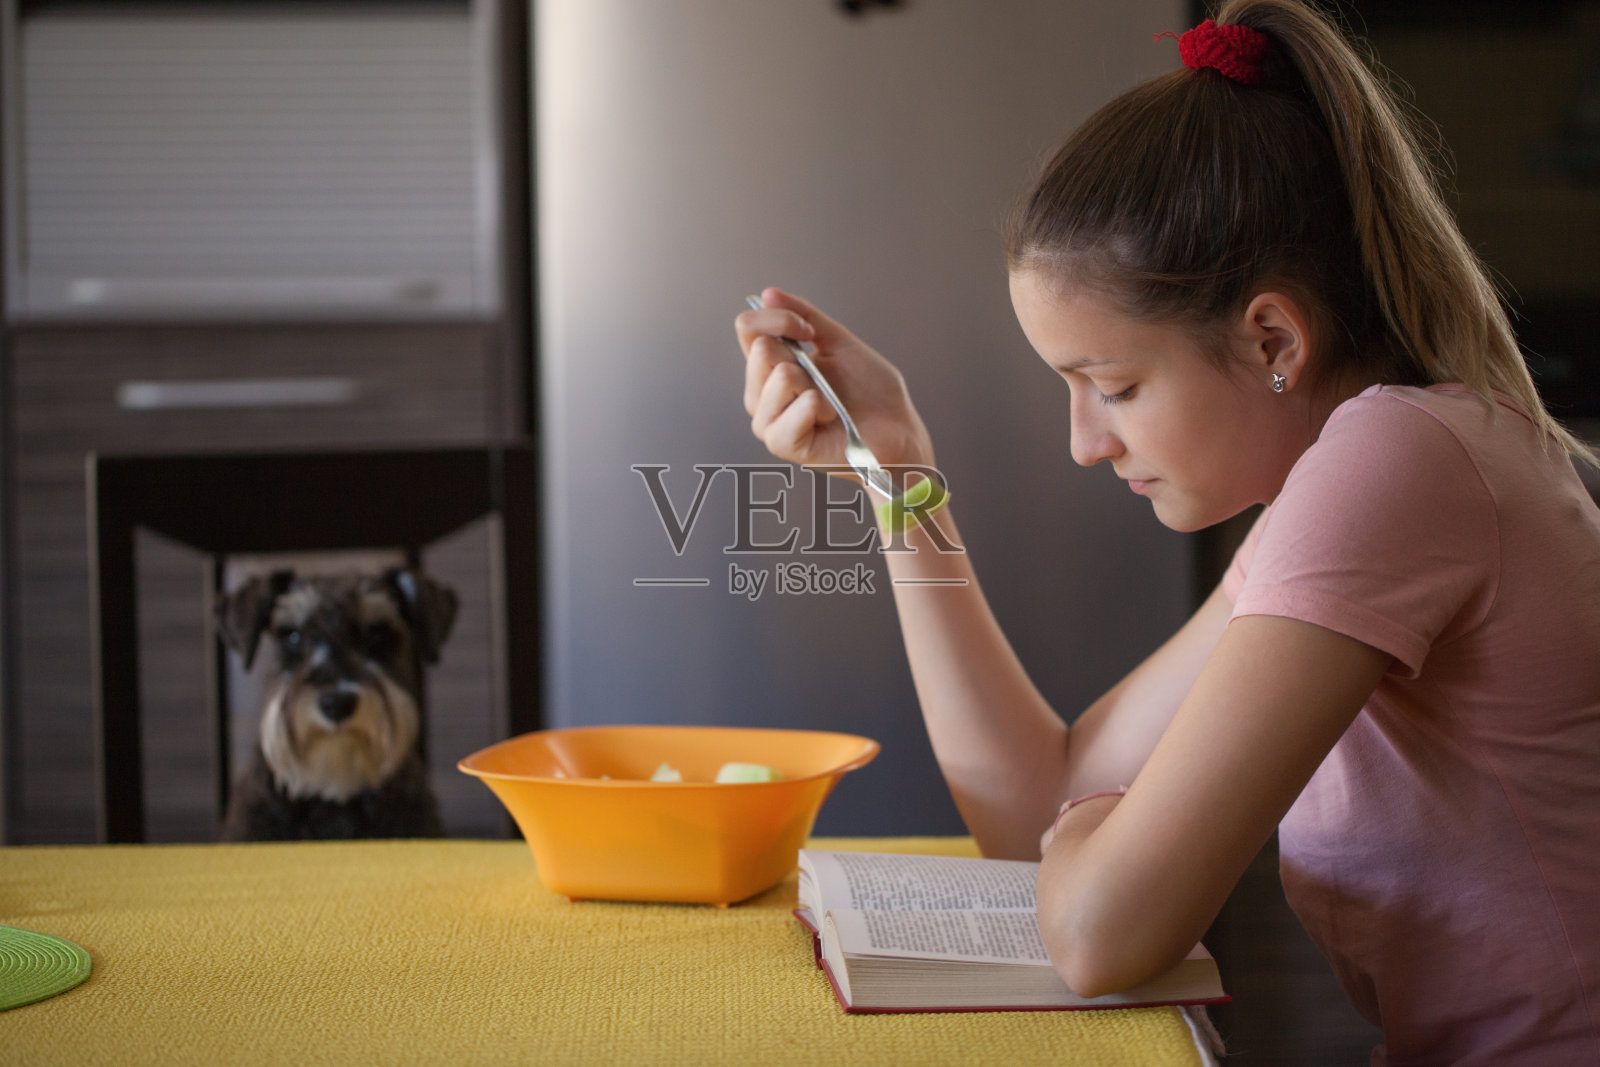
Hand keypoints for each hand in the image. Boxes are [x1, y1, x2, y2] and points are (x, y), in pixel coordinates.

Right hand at [735, 287, 935, 479]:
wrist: (897, 429)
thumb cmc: (871, 394)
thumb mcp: (838, 343)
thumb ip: (805, 315)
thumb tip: (768, 293)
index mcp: (771, 367)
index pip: (748, 328)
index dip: (779, 318)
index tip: (810, 331)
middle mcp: (762, 393)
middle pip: (761, 350)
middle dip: (802, 356)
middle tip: (826, 378)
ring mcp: (769, 421)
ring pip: (779, 378)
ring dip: (814, 386)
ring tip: (829, 404)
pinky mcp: (782, 445)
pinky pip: (788, 415)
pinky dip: (818, 409)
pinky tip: (828, 418)